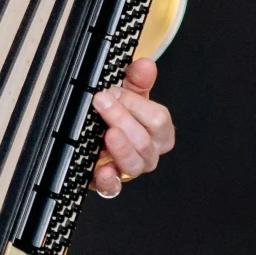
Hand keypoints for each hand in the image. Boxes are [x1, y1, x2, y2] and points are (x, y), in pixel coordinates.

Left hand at [91, 57, 173, 197]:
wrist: (96, 139)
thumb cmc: (119, 117)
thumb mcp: (128, 95)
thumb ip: (137, 80)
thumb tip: (146, 65)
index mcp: (159, 132)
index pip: (158, 120)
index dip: (136, 104)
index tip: (113, 91)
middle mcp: (149, 153)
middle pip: (145, 141)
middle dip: (121, 118)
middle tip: (101, 101)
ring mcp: (130, 169)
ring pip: (134, 164)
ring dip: (120, 147)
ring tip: (107, 133)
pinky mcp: (109, 183)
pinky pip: (113, 189)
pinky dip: (109, 181)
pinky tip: (102, 170)